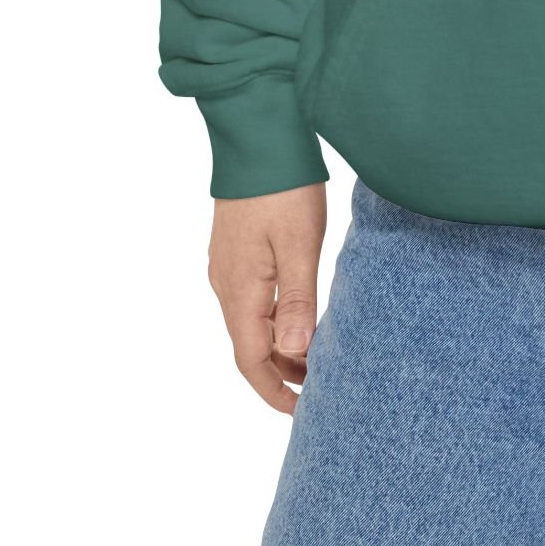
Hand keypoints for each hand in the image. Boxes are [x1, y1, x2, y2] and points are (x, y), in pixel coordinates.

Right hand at [208, 183, 327, 413]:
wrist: (257, 133)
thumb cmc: (283, 186)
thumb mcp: (300, 244)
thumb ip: (297, 302)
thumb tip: (292, 356)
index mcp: (239, 290)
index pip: (250, 360)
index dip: (274, 390)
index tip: (301, 412)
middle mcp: (225, 283)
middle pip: (249, 345)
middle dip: (281, 372)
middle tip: (319, 385)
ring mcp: (226, 265)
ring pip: (250, 321)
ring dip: (278, 344)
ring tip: (315, 354)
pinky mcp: (234, 248)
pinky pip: (251, 298)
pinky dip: (273, 317)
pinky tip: (298, 311)